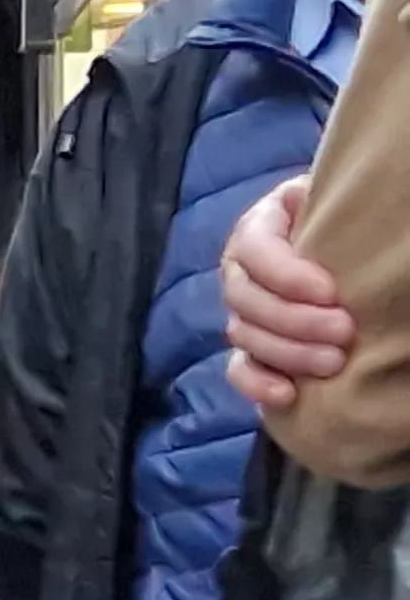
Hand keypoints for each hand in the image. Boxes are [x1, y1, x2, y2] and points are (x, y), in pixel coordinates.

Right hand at [226, 175, 353, 408]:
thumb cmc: (358, 224)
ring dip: (287, 352)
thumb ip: (334, 210)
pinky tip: (287, 395)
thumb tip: (332, 212)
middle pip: (244, 298)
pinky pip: (238, 369)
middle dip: (293, 320)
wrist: (361, 255)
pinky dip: (256, 383)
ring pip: (243, 334)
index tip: (330, 291)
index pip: (253, 249)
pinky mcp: (253, 348)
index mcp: (262, 223)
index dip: (285, 274)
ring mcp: (245, 310)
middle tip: (345, 330)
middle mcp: (243, 267)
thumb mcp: (345, 205)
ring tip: (335, 362)